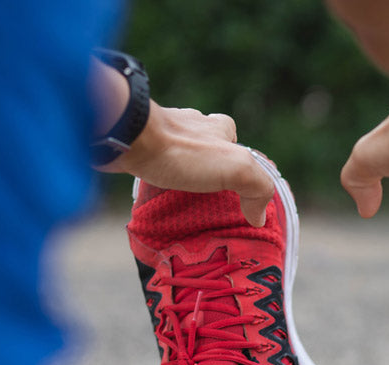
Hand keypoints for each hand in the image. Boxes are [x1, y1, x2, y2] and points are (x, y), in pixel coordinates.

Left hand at [97, 103, 274, 226]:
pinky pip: (151, 158)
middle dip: (206, 165)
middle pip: (204, 146)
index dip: (237, 161)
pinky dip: (155, 171)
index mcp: (217, 127)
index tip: (232, 185)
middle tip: (204, 194)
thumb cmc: (185, 152)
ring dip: (179, 169)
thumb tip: (260, 217)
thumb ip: (257, 188)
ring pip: (177, 151)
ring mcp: (161, 130)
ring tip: (177, 195)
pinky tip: (153, 188)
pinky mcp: (136, 141)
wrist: (129, 139)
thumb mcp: (236, 169)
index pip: (235, 141)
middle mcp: (190, 124)